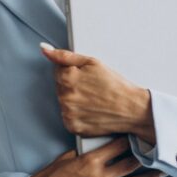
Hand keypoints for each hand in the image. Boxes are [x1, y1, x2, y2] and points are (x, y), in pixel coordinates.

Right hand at [19, 137, 165, 176]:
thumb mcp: (65, 159)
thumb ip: (84, 153)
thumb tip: (99, 146)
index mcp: (89, 160)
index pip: (118, 145)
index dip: (132, 139)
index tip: (143, 133)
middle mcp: (98, 175)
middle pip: (130, 161)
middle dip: (146, 153)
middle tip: (160, 146)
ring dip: (149, 172)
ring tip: (165, 166)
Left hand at [40, 43, 156, 142]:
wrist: (131, 108)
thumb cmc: (116, 85)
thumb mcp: (93, 63)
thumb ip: (65, 56)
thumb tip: (45, 49)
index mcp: (67, 78)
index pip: (58, 71)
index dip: (73, 72)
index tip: (86, 77)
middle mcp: (65, 96)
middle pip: (60, 87)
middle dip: (73, 86)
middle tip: (92, 89)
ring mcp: (68, 113)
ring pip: (64, 103)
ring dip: (74, 101)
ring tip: (94, 100)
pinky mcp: (73, 127)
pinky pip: (69, 118)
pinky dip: (77, 115)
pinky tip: (91, 110)